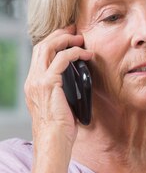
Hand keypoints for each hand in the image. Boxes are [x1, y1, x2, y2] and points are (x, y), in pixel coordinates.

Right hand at [24, 25, 92, 146]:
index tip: (69, 37)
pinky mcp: (49, 84)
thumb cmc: (60, 130)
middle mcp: (32, 80)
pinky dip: (75, 52)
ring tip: (81, 38)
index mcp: (33, 84)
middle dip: (59, 34)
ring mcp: (38, 81)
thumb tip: (79, 82)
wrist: (53, 142)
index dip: (54, 42)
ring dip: (66, 39)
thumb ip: (64, 91)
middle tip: (75, 30)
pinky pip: (62, 59)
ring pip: (49, 47)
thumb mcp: (60, 106)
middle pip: (42, 45)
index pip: (39, 54)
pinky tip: (86, 54)